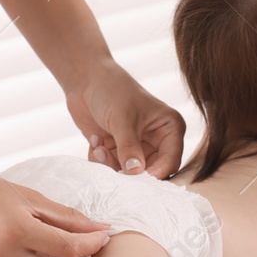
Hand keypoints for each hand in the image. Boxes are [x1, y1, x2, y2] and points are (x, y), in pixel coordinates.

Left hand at [65, 59, 185, 177]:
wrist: (85, 81)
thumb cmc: (112, 90)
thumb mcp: (123, 119)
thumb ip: (129, 148)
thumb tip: (135, 173)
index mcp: (169, 128)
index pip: (171, 160)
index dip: (156, 172)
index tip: (135, 176)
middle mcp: (157, 140)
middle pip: (150, 172)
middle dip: (128, 171)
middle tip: (111, 160)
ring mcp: (136, 147)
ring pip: (129, 173)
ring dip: (110, 164)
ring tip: (99, 146)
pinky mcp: (118, 151)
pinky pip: (112, 168)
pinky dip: (101, 159)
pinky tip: (95, 141)